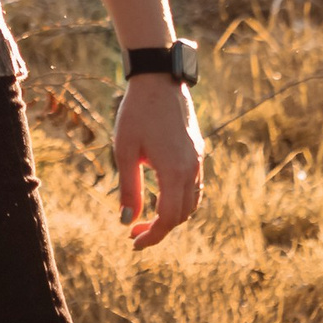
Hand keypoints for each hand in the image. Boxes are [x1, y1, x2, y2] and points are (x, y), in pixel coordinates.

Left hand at [115, 72, 203, 249]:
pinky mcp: (197, 151)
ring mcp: (197, 160)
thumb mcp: (125, 151)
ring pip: (192, 202)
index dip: (153, 235)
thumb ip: (128, 188)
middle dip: (160, 228)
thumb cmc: (136, 113)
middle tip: (135, 232)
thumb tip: (127, 221)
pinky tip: (162, 198)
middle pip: (182, 214)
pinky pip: (194, 186)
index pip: (169, 218)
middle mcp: (192, 169)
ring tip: (148, 219)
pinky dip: (181, 200)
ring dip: (172, 216)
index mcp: (175, 171)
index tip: (134, 243)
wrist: (159, 79)